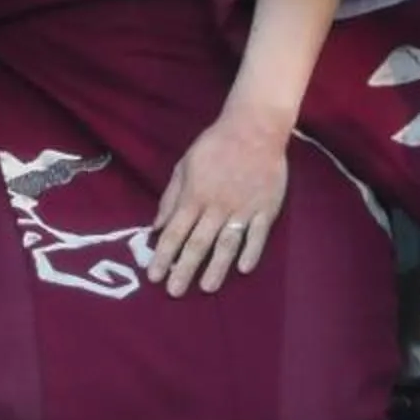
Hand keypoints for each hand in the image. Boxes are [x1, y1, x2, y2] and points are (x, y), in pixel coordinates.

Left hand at [149, 109, 291, 296]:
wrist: (255, 128)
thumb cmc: (215, 145)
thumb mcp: (184, 165)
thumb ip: (170, 197)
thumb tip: (155, 227)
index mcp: (194, 196)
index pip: (174, 232)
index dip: (163, 255)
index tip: (153, 277)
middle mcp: (217, 206)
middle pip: (198, 243)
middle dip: (184, 269)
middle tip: (174, 292)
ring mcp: (243, 208)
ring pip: (227, 243)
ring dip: (216, 267)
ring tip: (207, 288)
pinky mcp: (266, 207)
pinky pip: (258, 234)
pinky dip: (252, 251)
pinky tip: (244, 269)